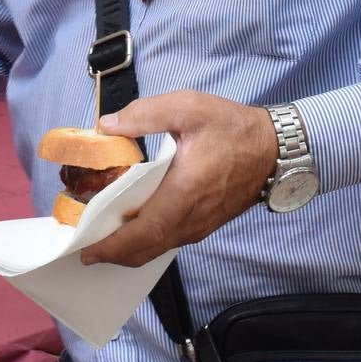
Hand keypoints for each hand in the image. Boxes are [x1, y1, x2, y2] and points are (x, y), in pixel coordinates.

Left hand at [81, 93, 280, 267]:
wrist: (275, 149)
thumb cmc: (233, 128)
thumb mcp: (189, 107)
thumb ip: (145, 114)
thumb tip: (107, 126)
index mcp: (185, 192)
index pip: (144, 231)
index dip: (113, 245)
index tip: (87, 249)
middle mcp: (192, 218)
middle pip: (146, 249)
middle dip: (113, 254)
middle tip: (85, 250)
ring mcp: (200, 226)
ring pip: (158, 249)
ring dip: (129, 251)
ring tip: (104, 240)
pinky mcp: (206, 225)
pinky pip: (170, 242)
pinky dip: (147, 243)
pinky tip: (134, 229)